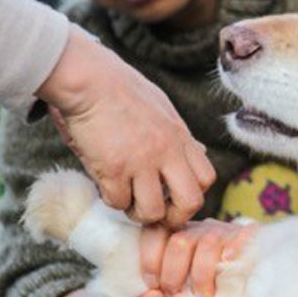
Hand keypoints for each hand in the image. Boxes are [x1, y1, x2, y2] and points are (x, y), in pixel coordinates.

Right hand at [39, 24, 215, 227]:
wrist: (91, 80)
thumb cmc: (122, 90)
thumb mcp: (163, 109)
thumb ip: (179, 135)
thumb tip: (198, 151)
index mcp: (180, 137)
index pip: (207, 179)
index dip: (192, 194)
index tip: (174, 194)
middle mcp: (167, 151)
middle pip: (191, 202)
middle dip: (174, 217)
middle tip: (157, 213)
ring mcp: (141, 161)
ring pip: (152, 211)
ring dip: (138, 212)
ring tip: (127, 198)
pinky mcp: (113, 168)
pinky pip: (118, 202)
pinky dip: (111, 199)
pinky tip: (106, 184)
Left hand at [139, 218, 256, 296]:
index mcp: (174, 238)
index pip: (155, 232)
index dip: (150, 259)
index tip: (154, 286)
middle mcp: (198, 231)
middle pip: (180, 240)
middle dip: (174, 273)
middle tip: (177, 295)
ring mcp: (224, 232)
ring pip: (208, 241)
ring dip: (202, 274)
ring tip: (205, 296)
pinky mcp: (249, 237)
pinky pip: (243, 234)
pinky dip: (235, 247)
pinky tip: (229, 260)